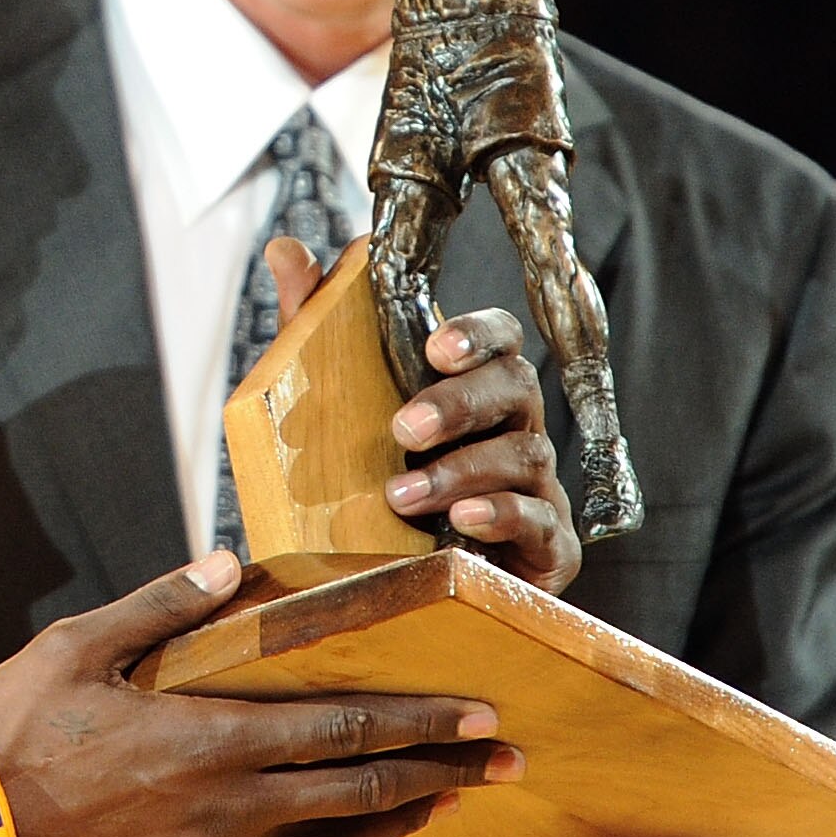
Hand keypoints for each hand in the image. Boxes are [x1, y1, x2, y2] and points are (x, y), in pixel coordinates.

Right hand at [0, 548, 517, 836]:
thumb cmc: (15, 729)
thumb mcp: (80, 645)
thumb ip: (161, 605)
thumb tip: (230, 565)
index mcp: (210, 740)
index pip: (341, 730)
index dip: (417, 723)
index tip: (477, 714)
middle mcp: (229, 806)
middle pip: (361, 791)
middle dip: (441, 771)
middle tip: (505, 760)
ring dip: (403, 822)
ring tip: (453, 803)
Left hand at [263, 241, 579, 593]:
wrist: (399, 585)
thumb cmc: (377, 482)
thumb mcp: (332, 404)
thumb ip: (312, 328)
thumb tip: (287, 250)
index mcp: (476, 389)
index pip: (500, 338)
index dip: (476, 334)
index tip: (433, 349)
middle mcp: (516, 429)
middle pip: (518, 386)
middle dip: (459, 403)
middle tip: (402, 429)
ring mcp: (539, 487)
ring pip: (525, 456)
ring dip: (460, 471)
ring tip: (400, 495)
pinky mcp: (548, 548)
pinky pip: (542, 521)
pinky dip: (502, 516)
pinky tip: (461, 522)